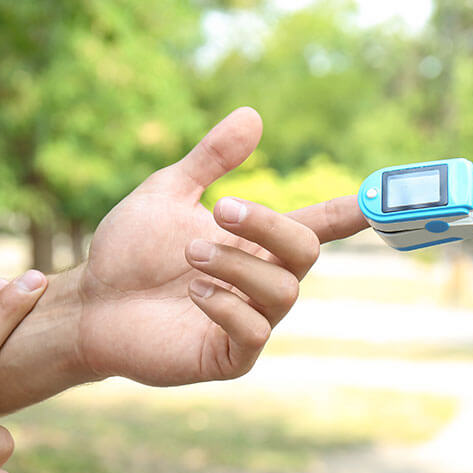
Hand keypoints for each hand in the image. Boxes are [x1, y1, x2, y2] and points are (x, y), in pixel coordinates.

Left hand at [77, 107, 367, 384]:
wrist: (90, 302)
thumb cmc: (128, 250)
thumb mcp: (167, 193)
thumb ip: (210, 160)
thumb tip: (253, 116)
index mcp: (254, 242)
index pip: (316, 224)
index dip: (351, 212)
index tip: (382, 196)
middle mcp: (259, 280)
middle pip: (305, 253)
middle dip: (269, 226)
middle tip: (219, 210)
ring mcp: (247, 320)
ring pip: (281, 291)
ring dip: (236, 264)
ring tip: (189, 255)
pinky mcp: (226, 356)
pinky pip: (255, 333)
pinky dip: (229, 307)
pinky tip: (195, 293)